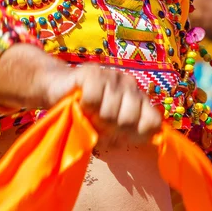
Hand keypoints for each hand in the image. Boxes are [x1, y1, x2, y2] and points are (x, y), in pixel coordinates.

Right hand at [44, 63, 161, 143]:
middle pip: (129, 120)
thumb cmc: (86, 112)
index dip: (137, 135)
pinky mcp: (93, 72)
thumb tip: (144, 140)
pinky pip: (93, 100)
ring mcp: (111, 75)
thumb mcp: (110, 127)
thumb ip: (127, 133)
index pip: (153, 121)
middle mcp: (129, 84)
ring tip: (88, 114)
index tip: (121, 137)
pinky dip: (84, 107)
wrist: (57, 88)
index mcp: (138, 97)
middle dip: (111, 130)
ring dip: (94, 120)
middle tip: (99, 126)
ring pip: (110, 113)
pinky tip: (81, 103)